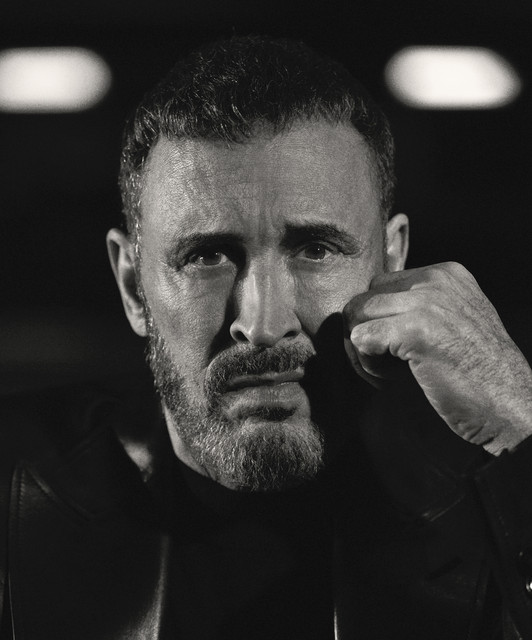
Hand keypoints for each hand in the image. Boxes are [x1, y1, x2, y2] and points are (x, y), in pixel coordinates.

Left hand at [343, 262, 531, 454]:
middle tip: (388, 366)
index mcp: (445, 274)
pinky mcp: (414, 329)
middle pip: (364, 300)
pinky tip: (394, 379)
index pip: (380, 286)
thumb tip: (365, 312)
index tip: (397, 350)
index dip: (379, 322)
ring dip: (363, 351)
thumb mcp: (453, 321)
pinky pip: (360, 339)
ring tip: (392, 373)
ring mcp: (425, 303)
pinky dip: (368, 365)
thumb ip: (417, 307)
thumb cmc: (478, 374)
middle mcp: (435, 280)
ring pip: (355, 316)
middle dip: (365, 335)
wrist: (508, 406)